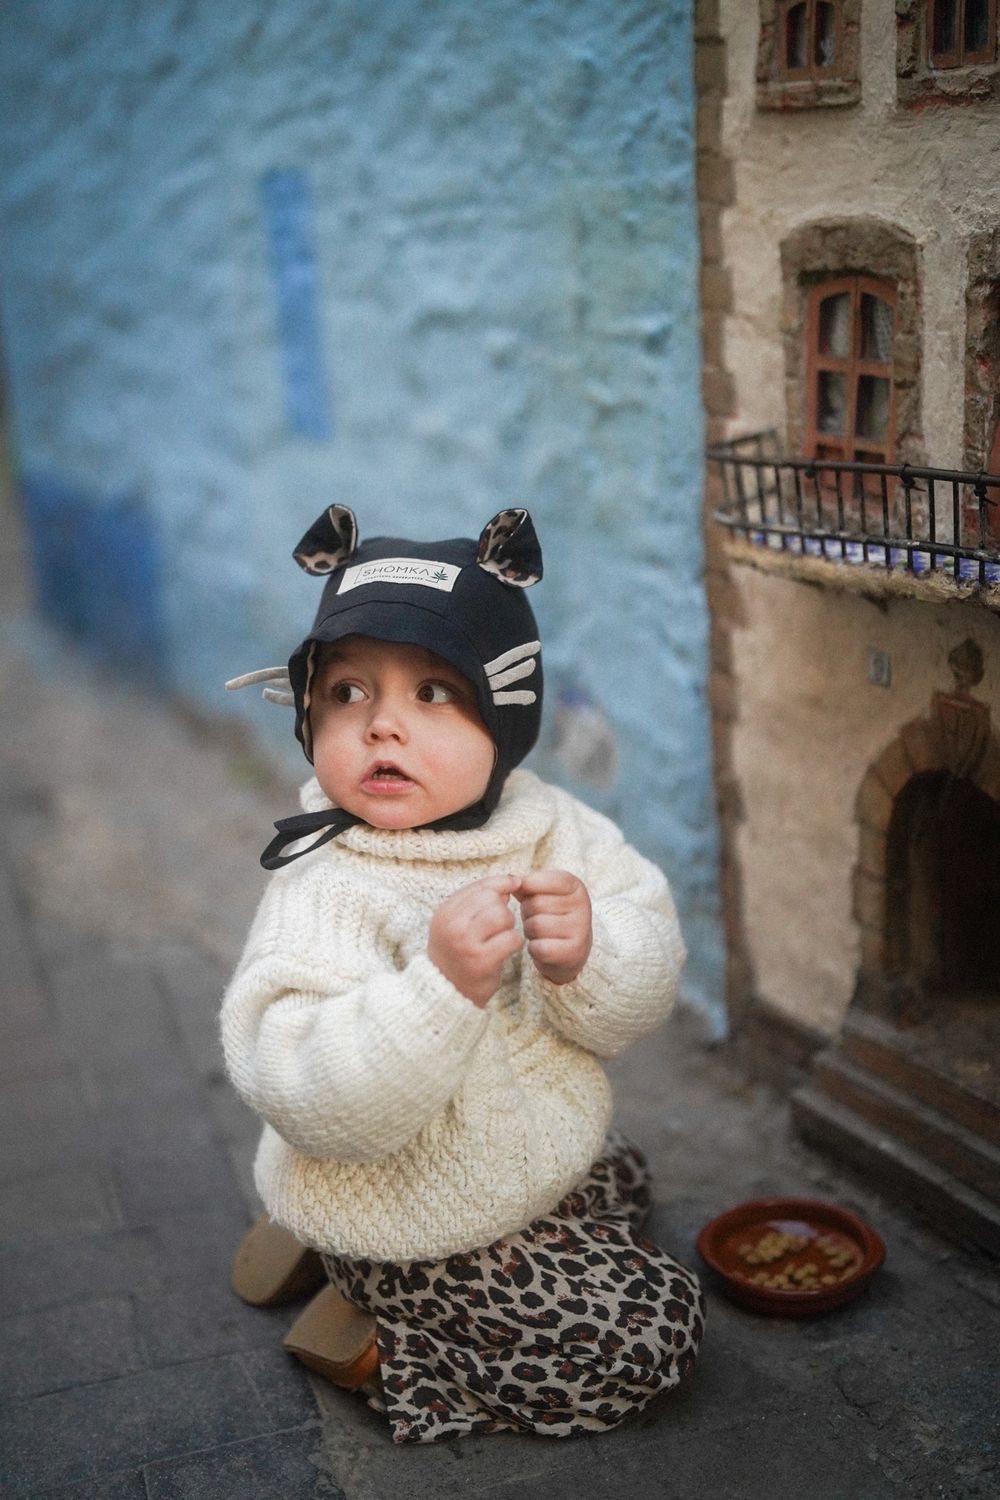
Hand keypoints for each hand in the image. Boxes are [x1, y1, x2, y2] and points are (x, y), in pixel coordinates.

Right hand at [428, 874, 523, 1007]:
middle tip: (498, 925)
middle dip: (503, 909)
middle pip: (492, 899)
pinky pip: (512, 939)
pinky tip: (505, 950)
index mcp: (446, 912)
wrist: (447, 990)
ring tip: (500, 937)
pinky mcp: (482, 962)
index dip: (501, 883)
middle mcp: (453, 926)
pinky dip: (514, 943)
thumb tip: (511, 879)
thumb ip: (479, 899)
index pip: (480, 886)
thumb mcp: (457, 921)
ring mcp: (466, 944)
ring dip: (509, 926)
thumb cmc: (457, 951)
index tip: (513, 886)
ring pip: (503, 917)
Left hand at [515, 869, 591, 985]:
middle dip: (527, 912)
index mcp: (576, 887)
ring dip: (529, 931)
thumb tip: (509, 877)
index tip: (526, 892)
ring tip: (538, 932)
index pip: (546, 879)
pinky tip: (541, 947)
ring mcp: (581, 930)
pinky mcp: (574, 951)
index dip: (529, 887)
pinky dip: (534, 948)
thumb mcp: (541, 896)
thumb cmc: (550, 917)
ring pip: (536, 926)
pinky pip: (539, 947)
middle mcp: (583, 906)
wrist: (568, 952)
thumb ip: (526, 885)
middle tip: (535, 918)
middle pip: (536, 904)